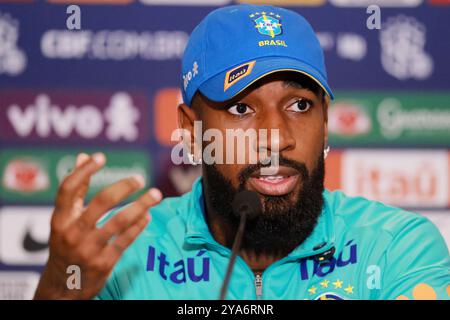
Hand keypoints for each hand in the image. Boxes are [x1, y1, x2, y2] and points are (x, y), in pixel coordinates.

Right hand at [34, 152, 161, 299]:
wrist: (62, 287)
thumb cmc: (65, 245)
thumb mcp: (64, 220)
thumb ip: (75, 190)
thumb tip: (84, 157)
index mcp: (60, 219)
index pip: (68, 189)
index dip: (84, 171)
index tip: (101, 157)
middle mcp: (72, 233)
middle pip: (101, 202)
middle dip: (124, 187)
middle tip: (139, 178)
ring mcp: (89, 249)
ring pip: (119, 221)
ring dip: (141, 205)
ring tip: (156, 194)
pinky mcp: (104, 263)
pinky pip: (126, 240)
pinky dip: (139, 226)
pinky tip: (147, 216)